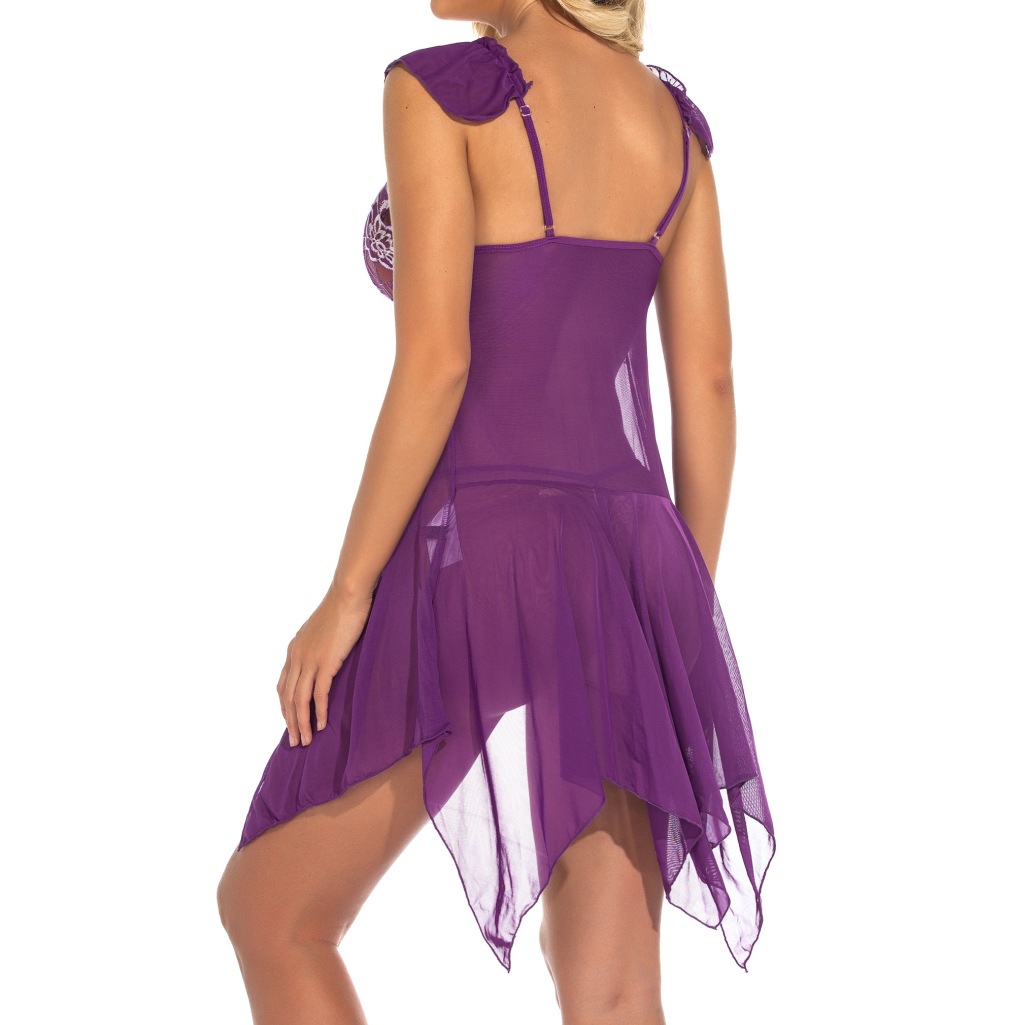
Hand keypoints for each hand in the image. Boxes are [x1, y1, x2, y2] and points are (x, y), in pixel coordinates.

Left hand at [276, 585, 373, 746]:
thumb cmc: (341, 608)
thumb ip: (318, 646)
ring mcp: (310, 660)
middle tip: (295, 742)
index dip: (285, 707)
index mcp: (294, 649)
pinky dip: (319, 712)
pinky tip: (321, 726)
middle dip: (290, 722)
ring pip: (300, 700)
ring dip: (301, 723)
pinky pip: (319, 694)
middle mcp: (297, 657)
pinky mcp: (326, 662)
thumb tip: (325, 657)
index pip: (283, 685)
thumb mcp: (322, 630)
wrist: (348, 594)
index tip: (290, 723)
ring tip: (305, 741)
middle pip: (288, 697)